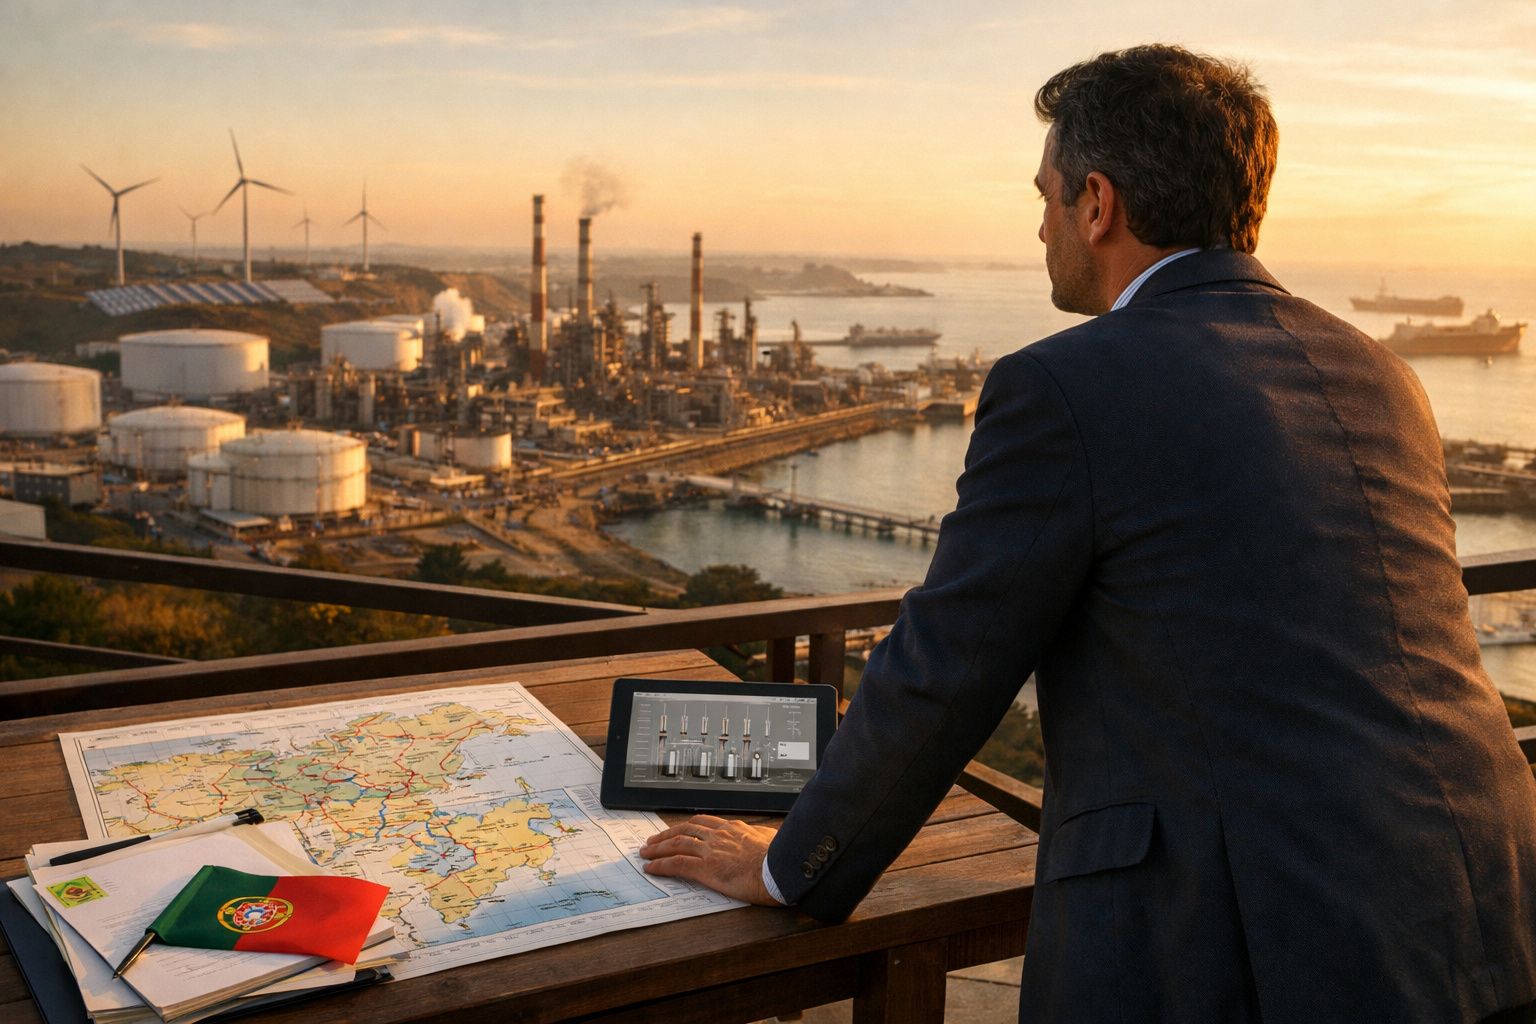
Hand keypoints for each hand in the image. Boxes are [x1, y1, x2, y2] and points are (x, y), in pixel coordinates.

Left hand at [639, 815, 778, 905]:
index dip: (687, 826)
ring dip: (658, 848)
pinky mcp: (706, 868)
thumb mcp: (772, 839)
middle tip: (654, 840)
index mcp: (734, 829)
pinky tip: (652, 867)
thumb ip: (763, 835)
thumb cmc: (780, 859)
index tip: (679, 829)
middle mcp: (719, 836)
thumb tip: (766, 835)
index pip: (704, 822)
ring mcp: (711, 851)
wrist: (779, 870)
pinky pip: (677, 864)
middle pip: (686, 830)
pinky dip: (661, 865)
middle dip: (667, 834)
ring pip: (677, 844)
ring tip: (646, 852)